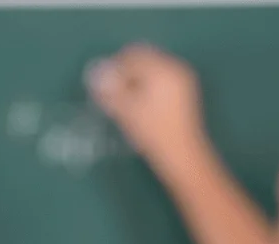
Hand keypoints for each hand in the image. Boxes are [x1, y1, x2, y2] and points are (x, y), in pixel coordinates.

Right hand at [87, 44, 207, 179]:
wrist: (182, 154)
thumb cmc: (153, 132)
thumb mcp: (127, 111)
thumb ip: (110, 89)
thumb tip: (94, 71)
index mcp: (162, 69)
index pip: (132, 55)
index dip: (114, 67)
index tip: (103, 86)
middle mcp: (175, 67)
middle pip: (143, 58)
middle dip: (125, 72)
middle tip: (113, 94)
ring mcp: (182, 78)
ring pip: (152, 68)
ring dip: (135, 78)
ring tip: (126, 101)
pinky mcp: (184, 90)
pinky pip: (161, 77)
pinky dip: (147, 84)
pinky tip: (141, 104)